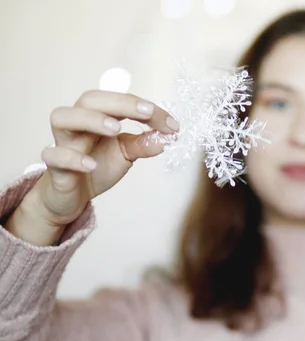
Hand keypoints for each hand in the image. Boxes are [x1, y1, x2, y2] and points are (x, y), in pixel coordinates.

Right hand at [20, 90, 177, 228]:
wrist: (72, 196)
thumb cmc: (97, 166)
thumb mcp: (126, 154)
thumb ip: (144, 144)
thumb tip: (168, 136)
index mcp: (97, 116)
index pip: (119, 102)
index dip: (144, 108)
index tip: (171, 123)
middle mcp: (78, 123)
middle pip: (90, 100)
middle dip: (120, 103)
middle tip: (146, 112)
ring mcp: (63, 143)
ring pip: (62, 118)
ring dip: (91, 119)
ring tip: (116, 129)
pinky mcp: (54, 167)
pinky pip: (54, 156)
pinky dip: (72, 158)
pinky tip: (92, 165)